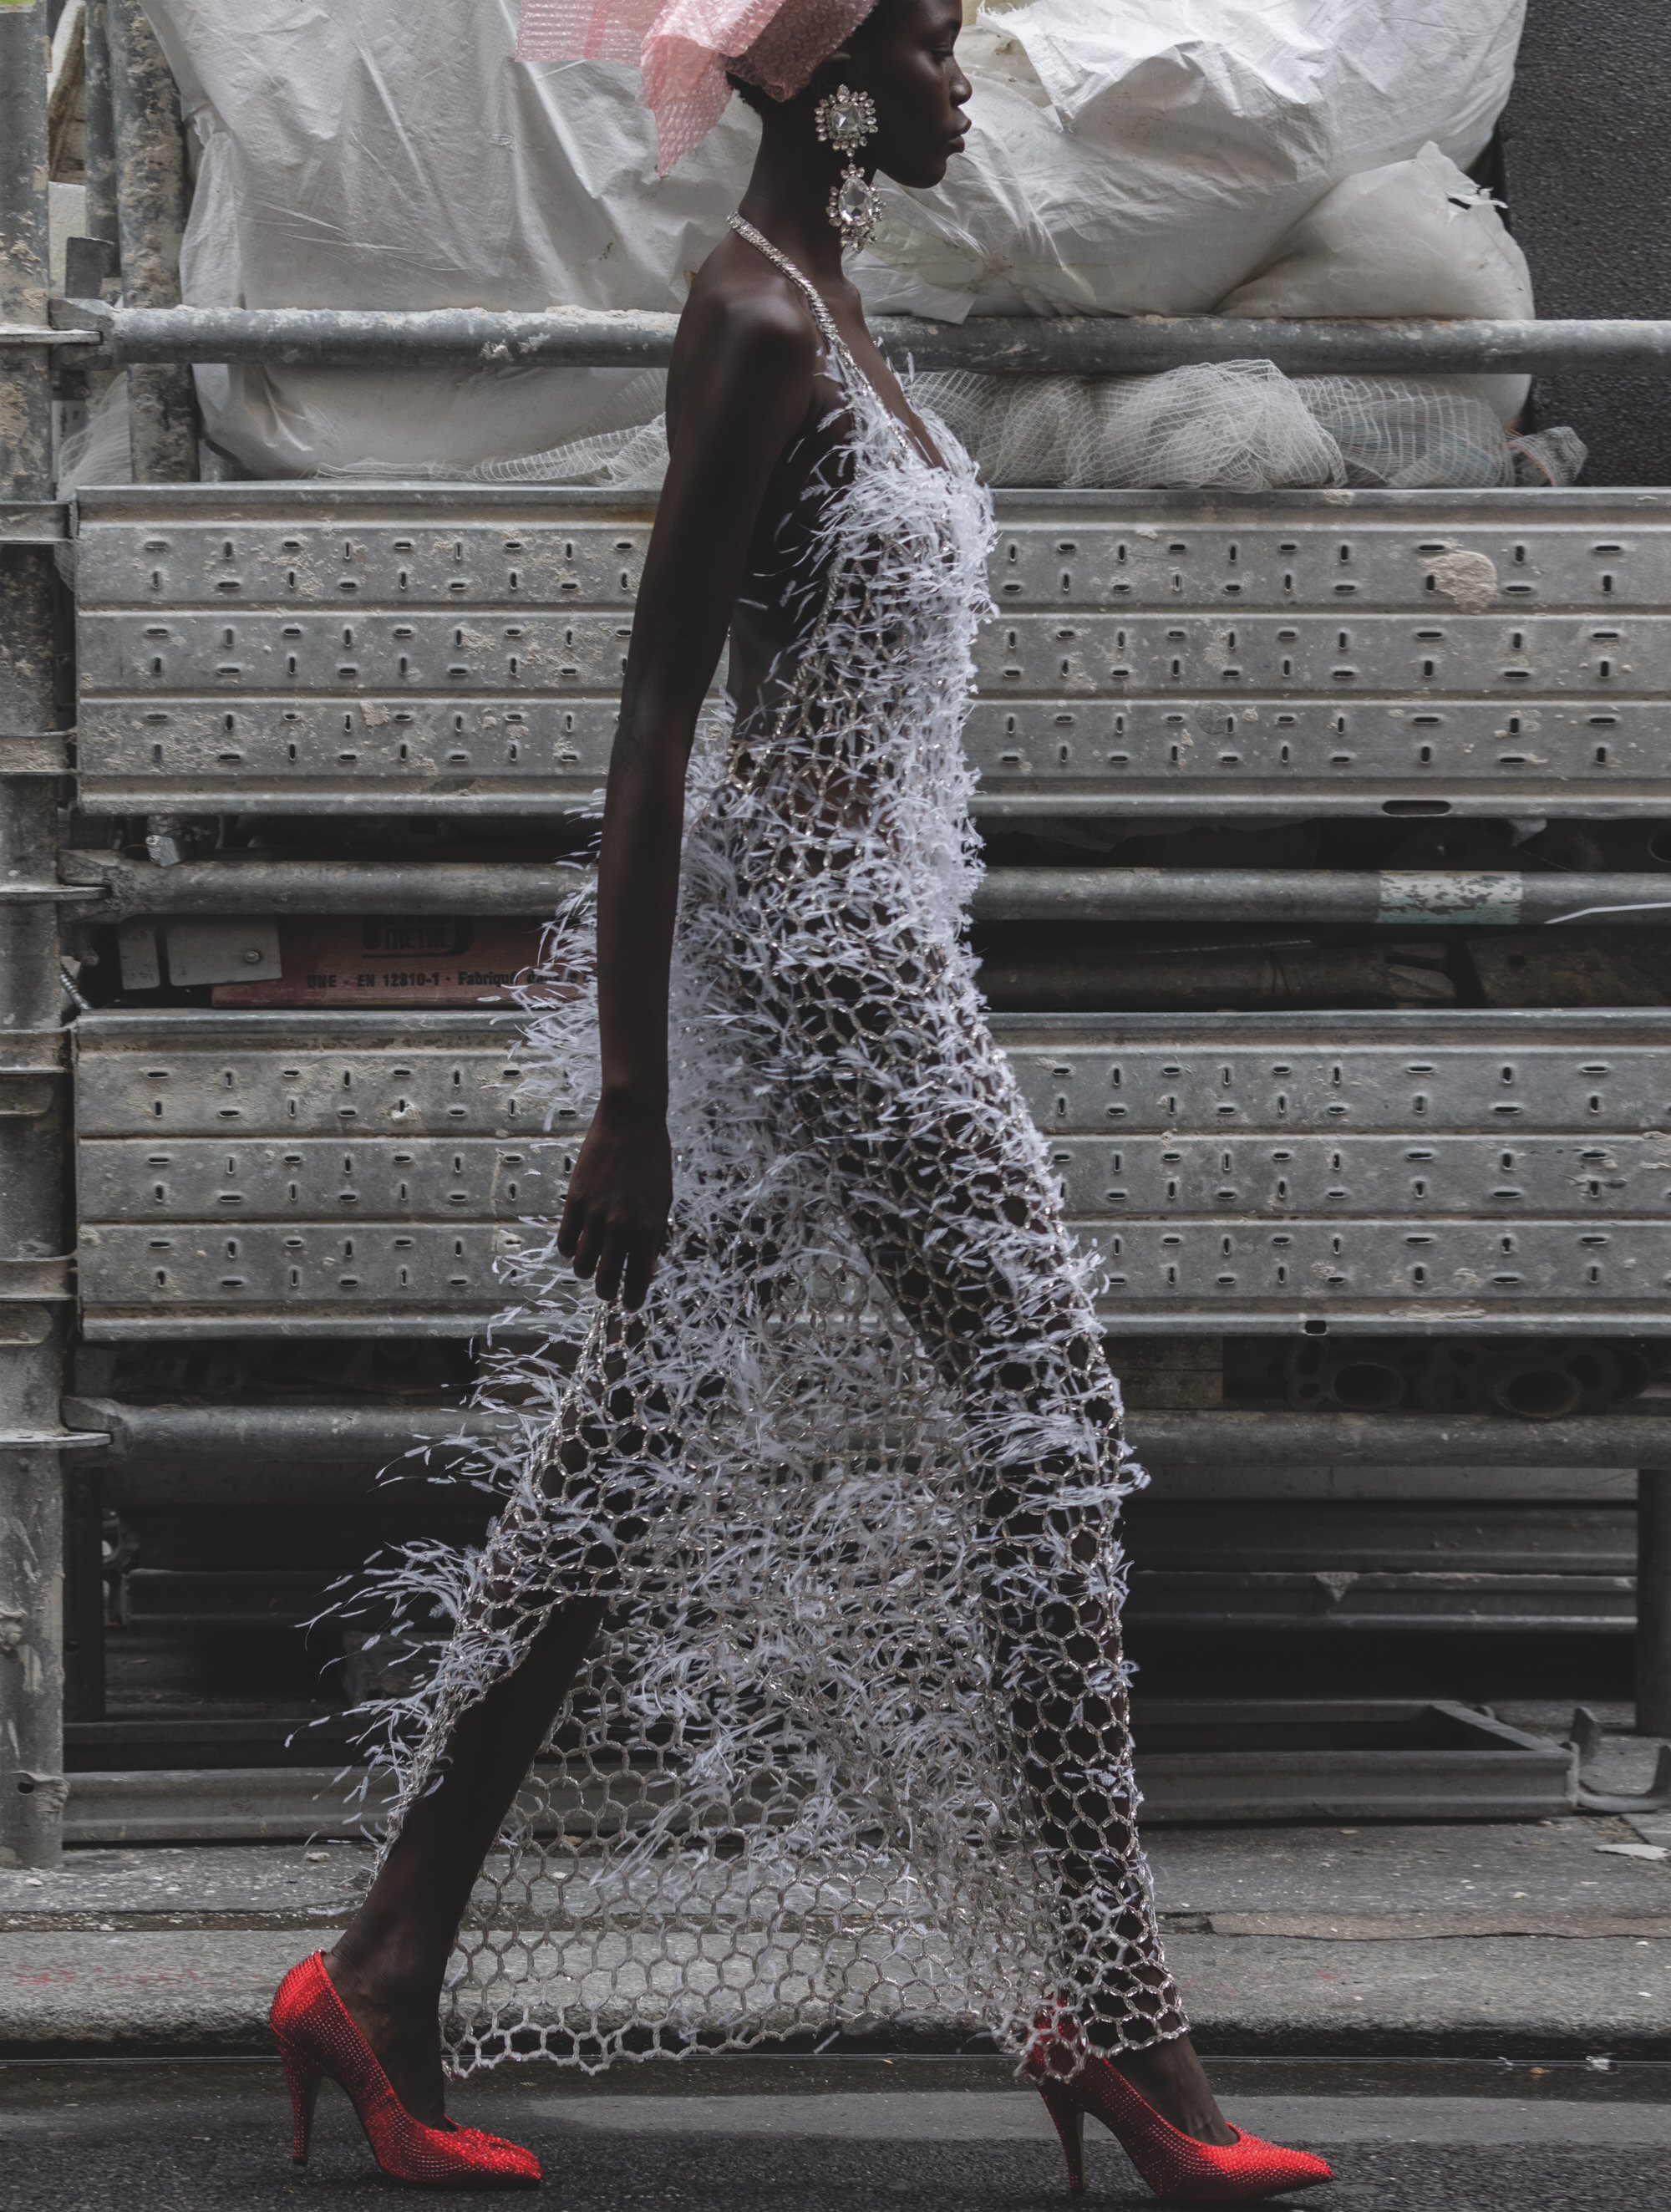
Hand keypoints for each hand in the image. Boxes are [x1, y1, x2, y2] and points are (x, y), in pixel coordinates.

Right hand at [556, 1091, 672, 1309]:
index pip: (637, 1280)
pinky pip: (566, 1241)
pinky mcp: (575, 1201)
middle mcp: (621, 1226)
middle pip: (604, 1280)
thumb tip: (647, 1269)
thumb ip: (655, 1237)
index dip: (632, 1299)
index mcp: (648, 1228)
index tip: (630, 1304)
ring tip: (592, 1266)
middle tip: (608, 1291)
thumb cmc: (653, 1162)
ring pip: (582, 1264)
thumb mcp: (663, 1202)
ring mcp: (595, 1214)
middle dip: (606, 1292)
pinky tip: (578, 1245)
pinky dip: (571, 1250)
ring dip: (586, 1271)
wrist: (631, 1123)